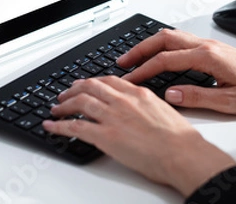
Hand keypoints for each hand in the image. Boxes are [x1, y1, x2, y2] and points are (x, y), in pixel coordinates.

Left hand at [42, 76, 235, 195]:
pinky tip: (51, 126)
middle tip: (64, 94)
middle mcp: (122, 101)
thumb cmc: (180, 139)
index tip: (85, 84)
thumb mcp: (164, 110)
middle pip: (90, 87)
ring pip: (80, 103)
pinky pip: (76, 127)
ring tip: (55, 108)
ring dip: (63, 105)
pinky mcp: (106, 136)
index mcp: (137, 93)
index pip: (108, 81)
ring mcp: (112, 117)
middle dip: (73, 89)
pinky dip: (59, 126)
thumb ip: (146, 105)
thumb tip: (138, 109)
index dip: (92, 81)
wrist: (184, 154)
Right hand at [118, 29, 235, 114]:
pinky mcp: (210, 47)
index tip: (130, 79)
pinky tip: (157, 54)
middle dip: (138, 50)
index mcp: (207, 57)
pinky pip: (178, 40)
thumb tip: (170, 94)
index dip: (143, 70)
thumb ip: (197, 97)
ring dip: (148, 44)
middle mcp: (204, 45)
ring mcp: (207, 43)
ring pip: (169, 36)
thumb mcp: (229, 101)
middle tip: (122, 61)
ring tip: (133, 57)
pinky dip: (161, 44)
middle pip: (162, 40)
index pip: (165, 60)